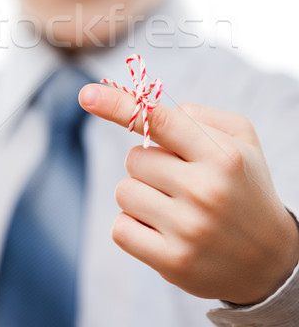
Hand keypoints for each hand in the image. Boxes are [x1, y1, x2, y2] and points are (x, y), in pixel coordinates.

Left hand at [79, 84, 298, 303]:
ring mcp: (188, 230)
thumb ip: (200, 115)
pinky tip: (161, 229)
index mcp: (222, 155)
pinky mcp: (172, 263)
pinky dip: (133, 224)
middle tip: (180, 179)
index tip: (86, 94)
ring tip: (174, 206)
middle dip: (149, 164)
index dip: (119, 105)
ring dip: (140, 194)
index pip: (160, 120)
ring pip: (124, 191)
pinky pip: (121, 228)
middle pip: (135, 159)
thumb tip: (150, 110)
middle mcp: (205, 191)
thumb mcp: (243, 141)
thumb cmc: (247, 187)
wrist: (272, 260)